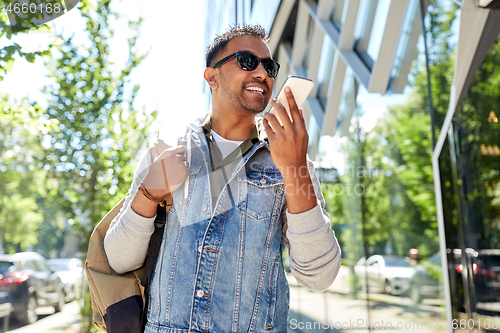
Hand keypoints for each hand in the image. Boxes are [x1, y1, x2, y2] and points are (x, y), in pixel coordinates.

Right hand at [142, 144, 189, 196]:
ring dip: (183, 167)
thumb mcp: (154, 159)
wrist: (156, 185)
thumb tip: (154, 143)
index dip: (181, 152)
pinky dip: (185, 172)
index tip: (179, 155)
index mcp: (169, 152)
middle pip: (184, 156)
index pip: (182, 148)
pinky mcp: (185, 172)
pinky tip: (178, 175)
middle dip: (181, 160)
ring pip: (186, 163)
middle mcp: (176, 157)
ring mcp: (181, 165)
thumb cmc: (154, 172)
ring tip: (175, 171)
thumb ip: (155, 150)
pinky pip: (188, 170)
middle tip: (174, 166)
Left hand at [263, 87, 315, 213]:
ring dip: (268, 113)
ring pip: (273, 118)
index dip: (291, 97)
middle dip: (276, 102)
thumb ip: (301, 123)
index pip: (295, 109)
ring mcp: (283, 137)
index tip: (287, 88)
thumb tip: (299, 108)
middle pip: (282, 111)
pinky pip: (267, 128)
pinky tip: (264, 121)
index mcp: (301, 129)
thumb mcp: (304, 137)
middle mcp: (292, 131)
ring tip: (267, 112)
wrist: (294, 167)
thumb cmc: (298, 151)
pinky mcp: (274, 142)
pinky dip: (265, 122)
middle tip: (272, 99)